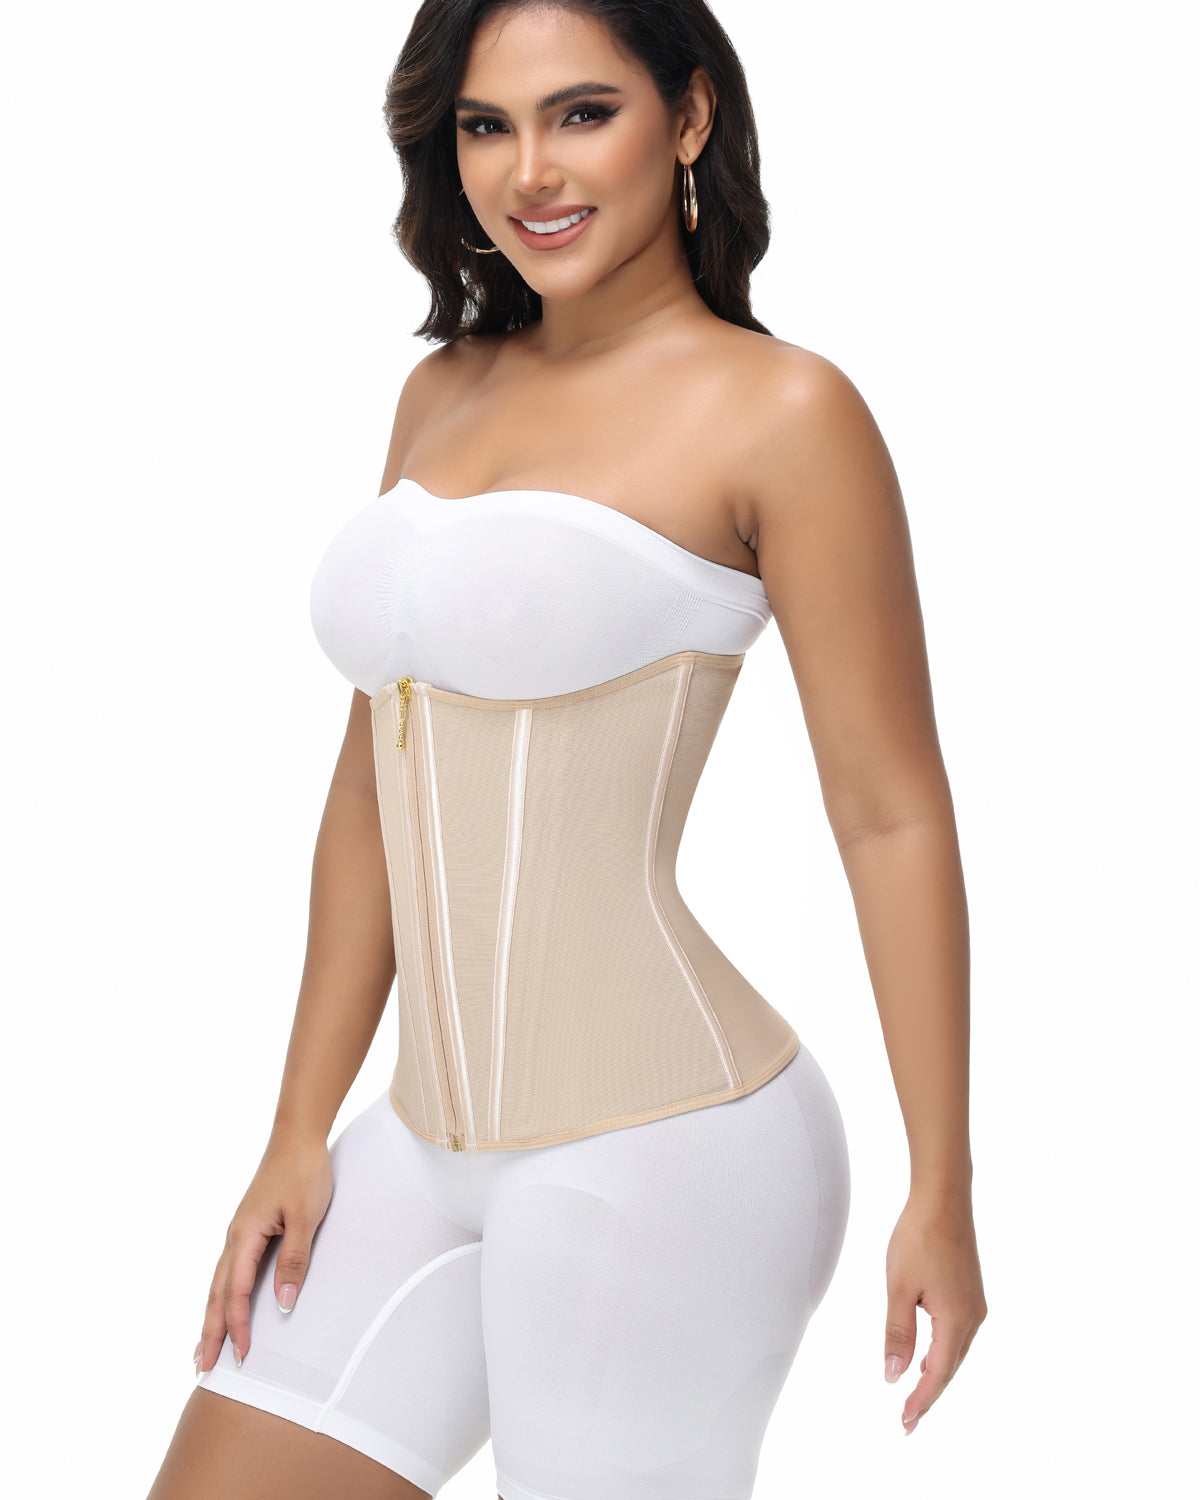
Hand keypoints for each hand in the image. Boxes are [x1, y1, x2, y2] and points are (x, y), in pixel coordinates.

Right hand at [193, 1129, 333, 1375]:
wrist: (297, 1136)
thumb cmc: (304, 1172)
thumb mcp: (307, 1216)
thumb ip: (295, 1259)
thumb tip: (284, 1303)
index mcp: (246, 1235)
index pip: (237, 1292)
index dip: (238, 1326)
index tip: (240, 1357)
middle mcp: (235, 1237)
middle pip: (217, 1293)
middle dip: (210, 1331)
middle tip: (202, 1369)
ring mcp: (239, 1232)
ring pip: (218, 1283)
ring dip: (210, 1317)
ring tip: (202, 1348)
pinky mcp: (247, 1228)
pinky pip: (228, 1270)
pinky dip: (221, 1295)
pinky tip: (222, 1305)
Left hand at [882, 1191, 986, 1433]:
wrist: (943, 1199)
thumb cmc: (918, 1238)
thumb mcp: (899, 1288)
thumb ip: (897, 1333)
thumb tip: (894, 1375)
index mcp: (956, 1320)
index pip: (937, 1374)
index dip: (921, 1400)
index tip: (905, 1423)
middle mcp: (973, 1317)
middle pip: (950, 1367)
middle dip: (929, 1394)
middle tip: (908, 1419)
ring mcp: (975, 1304)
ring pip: (955, 1351)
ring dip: (936, 1373)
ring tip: (915, 1393)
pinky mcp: (971, 1292)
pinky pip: (958, 1333)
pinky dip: (943, 1351)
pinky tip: (928, 1354)